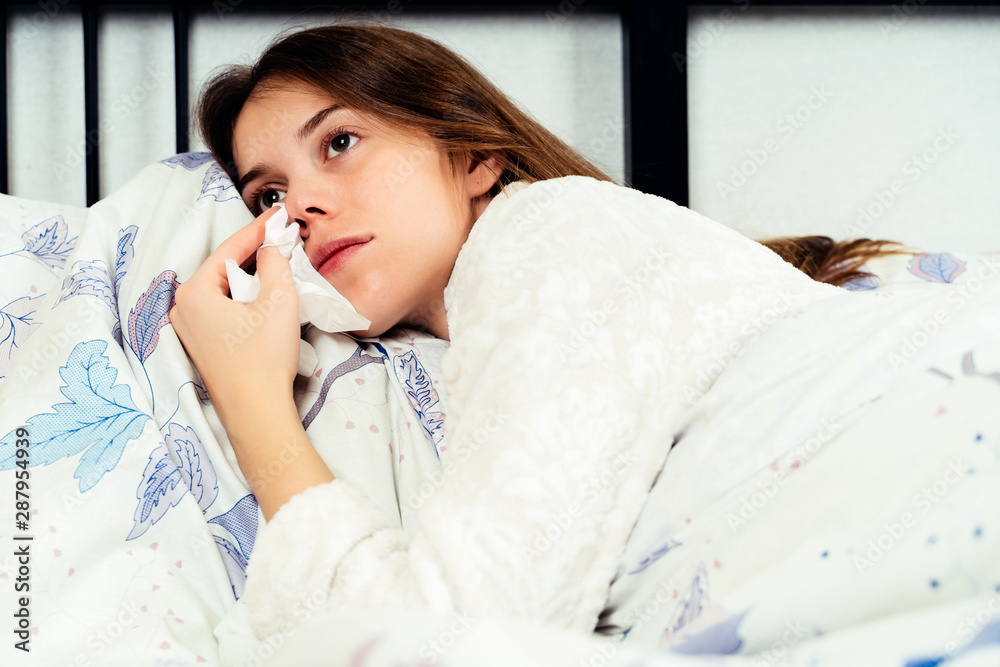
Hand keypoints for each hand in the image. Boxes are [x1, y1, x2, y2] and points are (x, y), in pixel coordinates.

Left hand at [169, 208, 299, 432]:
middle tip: (280, 235)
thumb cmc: (264, 359)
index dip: (258, 229)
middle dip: (253, 251)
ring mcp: (190, 330)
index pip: (229, 249)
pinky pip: (224, 309)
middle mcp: (183, 309)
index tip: (279, 215)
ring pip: (224, 289)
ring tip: (277, 260)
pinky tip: (265, 294)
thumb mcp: (277, 300)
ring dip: (251, 275)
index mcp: (194, 293)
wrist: (257, 413)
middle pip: (223, 268)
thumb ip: (274, 263)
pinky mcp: (204, 346)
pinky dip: (245, 297)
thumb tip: (271, 248)